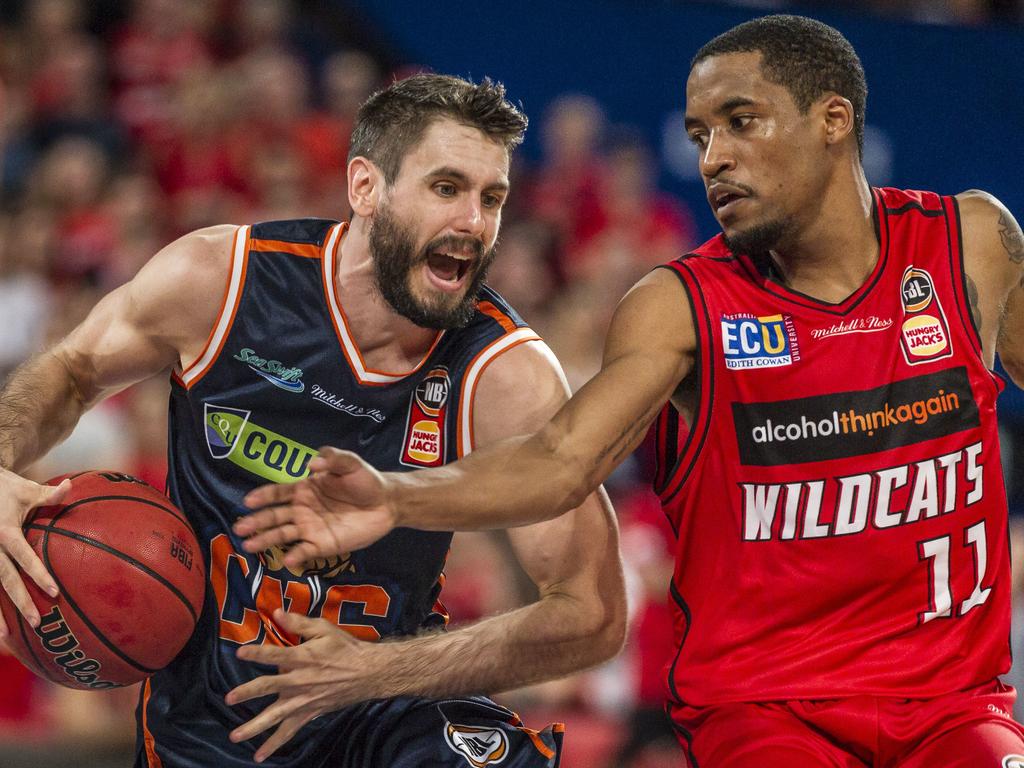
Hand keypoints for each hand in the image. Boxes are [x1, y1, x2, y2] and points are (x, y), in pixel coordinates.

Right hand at [0, 469, 69, 635]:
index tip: (54, 592)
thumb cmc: (5, 487)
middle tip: (36, 622)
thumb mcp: (27, 489)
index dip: (38, 574)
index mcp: (4, 531)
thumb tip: (70, 486)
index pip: (24, 557)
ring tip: (5, 636)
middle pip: (4, 579)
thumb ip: (49, 495)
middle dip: (19, 602)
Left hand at [225, 609, 389, 762]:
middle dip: (248, 692)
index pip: (274, 654)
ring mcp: (303, 700)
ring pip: (275, 716)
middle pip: (269, 687)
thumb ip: (299, 622)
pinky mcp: (309, 713)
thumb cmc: (346, 648)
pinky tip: (259, 755)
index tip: (239, 653)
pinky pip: (289, 731)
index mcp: (302, 658)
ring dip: (254, 726)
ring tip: (234, 736)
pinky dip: (275, 743)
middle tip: (229, 698)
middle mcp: (299, 681)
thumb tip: (276, 613)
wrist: (368, 672)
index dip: (256, 653)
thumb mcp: (324, 629)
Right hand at [235, 448, 396, 566]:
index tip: (248, 501)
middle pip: (275, 516)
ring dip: (266, 540)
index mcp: (304, 489)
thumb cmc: (366, 481)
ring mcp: (311, 529)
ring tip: (248, 546)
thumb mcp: (351, 464)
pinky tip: (286, 560)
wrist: (387, 504)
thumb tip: (310, 463)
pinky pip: (305, 551)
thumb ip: (332, 459)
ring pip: (283, 535)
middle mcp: (302, 510)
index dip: (263, 496)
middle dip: (256, 521)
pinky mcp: (323, 545)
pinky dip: (295, 556)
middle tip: (239, 528)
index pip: (278, 493)